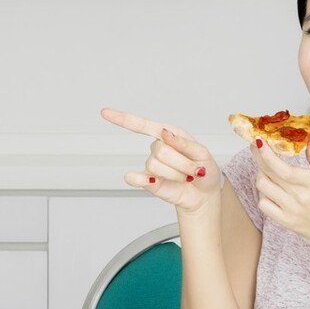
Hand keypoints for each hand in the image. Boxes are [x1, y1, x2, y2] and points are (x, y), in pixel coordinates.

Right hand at [101, 108, 220, 213]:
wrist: (205, 195)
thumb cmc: (205, 171)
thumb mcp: (203, 153)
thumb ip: (184, 144)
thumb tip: (164, 134)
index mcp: (170, 134)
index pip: (143, 125)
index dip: (123, 119)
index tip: (104, 112)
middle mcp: (158, 148)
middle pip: (160, 150)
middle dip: (182, 163)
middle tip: (194, 171)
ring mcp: (152, 165)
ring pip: (155, 165)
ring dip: (176, 174)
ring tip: (186, 178)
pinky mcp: (148, 182)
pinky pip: (135, 179)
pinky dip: (141, 180)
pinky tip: (153, 181)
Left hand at [251, 139, 309, 250]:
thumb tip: (309, 138)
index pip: (281, 168)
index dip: (266, 155)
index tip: (260, 142)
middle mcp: (299, 197)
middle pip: (268, 174)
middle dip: (259, 158)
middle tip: (258, 148)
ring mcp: (290, 211)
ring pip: (262, 188)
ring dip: (261, 175)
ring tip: (267, 169)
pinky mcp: (285, 221)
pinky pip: (264, 205)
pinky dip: (263, 194)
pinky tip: (271, 189)